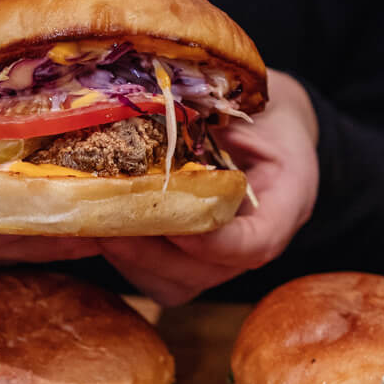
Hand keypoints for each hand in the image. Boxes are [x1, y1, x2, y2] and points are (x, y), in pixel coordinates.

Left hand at [96, 70, 318, 303]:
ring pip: (175, 283)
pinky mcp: (189, 265)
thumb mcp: (251, 99)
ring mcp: (220, 262)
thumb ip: (214, 114)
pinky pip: (157, 279)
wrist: (268, 126)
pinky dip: (124, 260)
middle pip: (204, 272)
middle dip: (152, 251)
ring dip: (131, 259)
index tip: (178, 228)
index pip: (258, 243)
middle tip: (109, 224)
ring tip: (96, 228)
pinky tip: (98, 233)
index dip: (217, 244)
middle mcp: (254, 243)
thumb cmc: (262, 110)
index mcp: (288, 200)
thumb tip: (152, 113)